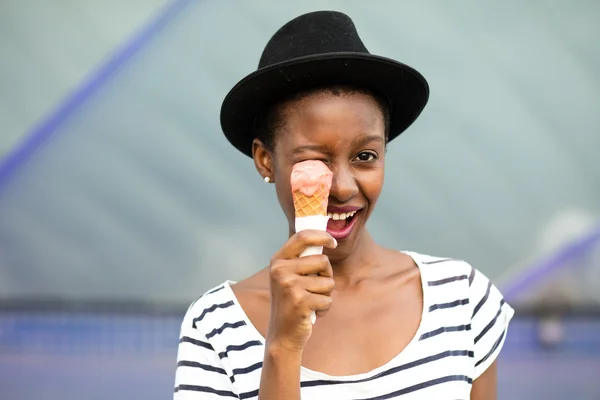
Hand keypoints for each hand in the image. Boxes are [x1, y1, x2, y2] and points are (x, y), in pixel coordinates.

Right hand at [266, 230, 336, 351]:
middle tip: (314, 289)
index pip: (302, 237)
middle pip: (322, 260)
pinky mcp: (300, 301)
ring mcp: (289, 286)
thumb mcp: (289, 277)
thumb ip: (302, 260)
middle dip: (326, 275)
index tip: (334, 242)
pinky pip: (327, 299)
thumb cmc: (291, 303)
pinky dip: (324, 308)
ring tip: (310, 302)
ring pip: (328, 282)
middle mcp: (280, 270)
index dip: (322, 236)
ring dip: (325, 294)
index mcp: (278, 260)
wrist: (282, 334)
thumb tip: (327, 240)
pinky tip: (310, 313)